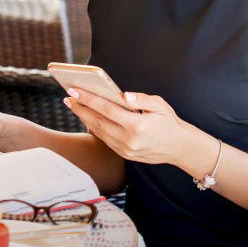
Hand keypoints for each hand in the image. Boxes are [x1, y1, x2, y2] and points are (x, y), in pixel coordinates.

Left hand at [63, 89, 189, 164]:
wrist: (179, 147)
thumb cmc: (168, 122)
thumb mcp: (159, 104)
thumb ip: (141, 98)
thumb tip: (122, 95)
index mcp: (137, 125)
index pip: (106, 109)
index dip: (88, 99)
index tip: (73, 91)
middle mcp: (129, 140)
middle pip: (98, 121)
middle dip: (80, 109)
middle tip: (68, 97)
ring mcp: (126, 150)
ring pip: (99, 132)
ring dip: (84, 119)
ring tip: (74, 106)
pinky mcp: (124, 155)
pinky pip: (105, 140)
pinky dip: (94, 128)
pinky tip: (88, 118)